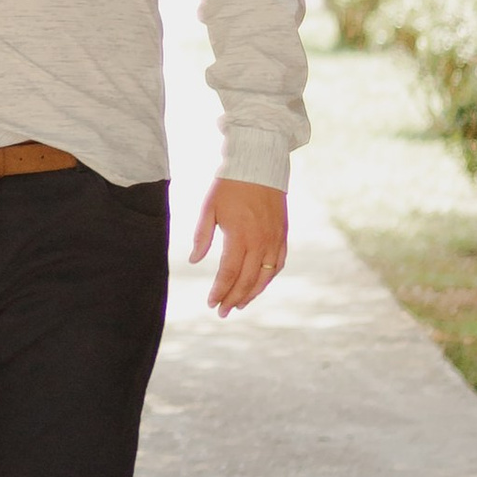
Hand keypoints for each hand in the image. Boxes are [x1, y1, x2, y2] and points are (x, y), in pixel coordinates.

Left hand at [191, 175, 287, 316]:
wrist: (259, 164)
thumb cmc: (230, 185)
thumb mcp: (209, 208)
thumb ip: (202, 236)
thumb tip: (194, 260)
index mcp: (239, 236)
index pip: (229, 273)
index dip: (220, 291)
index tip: (210, 303)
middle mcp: (260, 242)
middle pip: (247, 280)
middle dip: (233, 298)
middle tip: (222, 312)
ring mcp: (274, 239)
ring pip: (265, 276)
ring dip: (252, 293)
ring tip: (239, 304)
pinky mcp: (282, 234)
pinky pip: (278, 264)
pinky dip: (268, 278)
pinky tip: (259, 285)